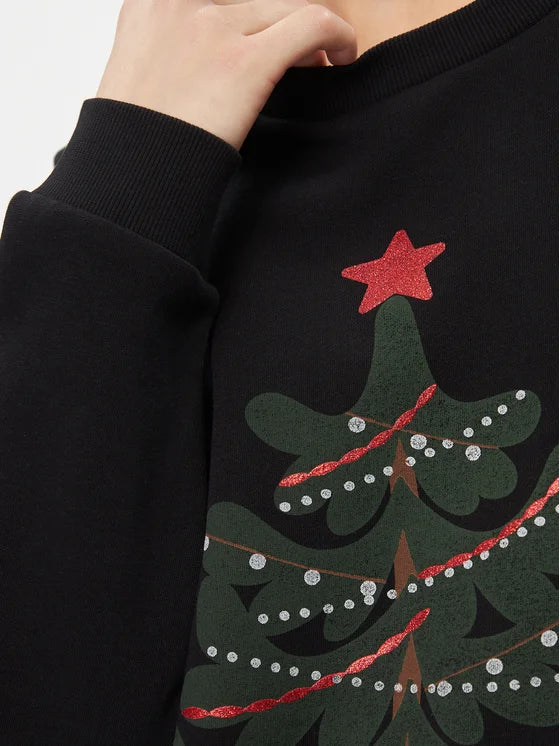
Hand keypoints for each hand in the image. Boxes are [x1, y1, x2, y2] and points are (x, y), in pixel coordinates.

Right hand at [96, 0, 356, 149]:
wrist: (133, 173)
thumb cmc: (138, 140)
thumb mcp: (139, 78)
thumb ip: (171, 52)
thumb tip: (206, 62)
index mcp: (151, 4)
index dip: (249, 12)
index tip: (263, 31)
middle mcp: (181, 3)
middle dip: (278, 18)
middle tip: (296, 49)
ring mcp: (212, 28)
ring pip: (288, 5)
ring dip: (311, 31)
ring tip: (318, 61)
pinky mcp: (244, 61)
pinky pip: (312, 24)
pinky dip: (337, 35)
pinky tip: (343, 55)